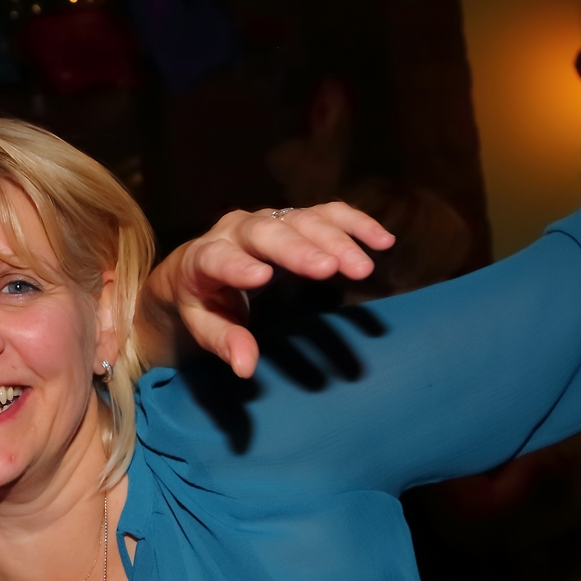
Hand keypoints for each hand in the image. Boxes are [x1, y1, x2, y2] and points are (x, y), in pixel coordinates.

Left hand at [138, 202, 394, 376]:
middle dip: (300, 249)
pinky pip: (327, 213)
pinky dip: (355, 223)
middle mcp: (236, 229)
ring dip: (336, 240)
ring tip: (364, 268)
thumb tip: (246, 367)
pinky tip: (383, 241)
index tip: (262, 277)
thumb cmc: (201, 300)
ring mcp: (268, 218)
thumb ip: (223, 341)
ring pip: (303, 220)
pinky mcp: (294, 218)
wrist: (197, 265)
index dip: (238, 266)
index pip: (217, 258)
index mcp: (204, 257)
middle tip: (332, 269)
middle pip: (267, 232)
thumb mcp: (203, 324)